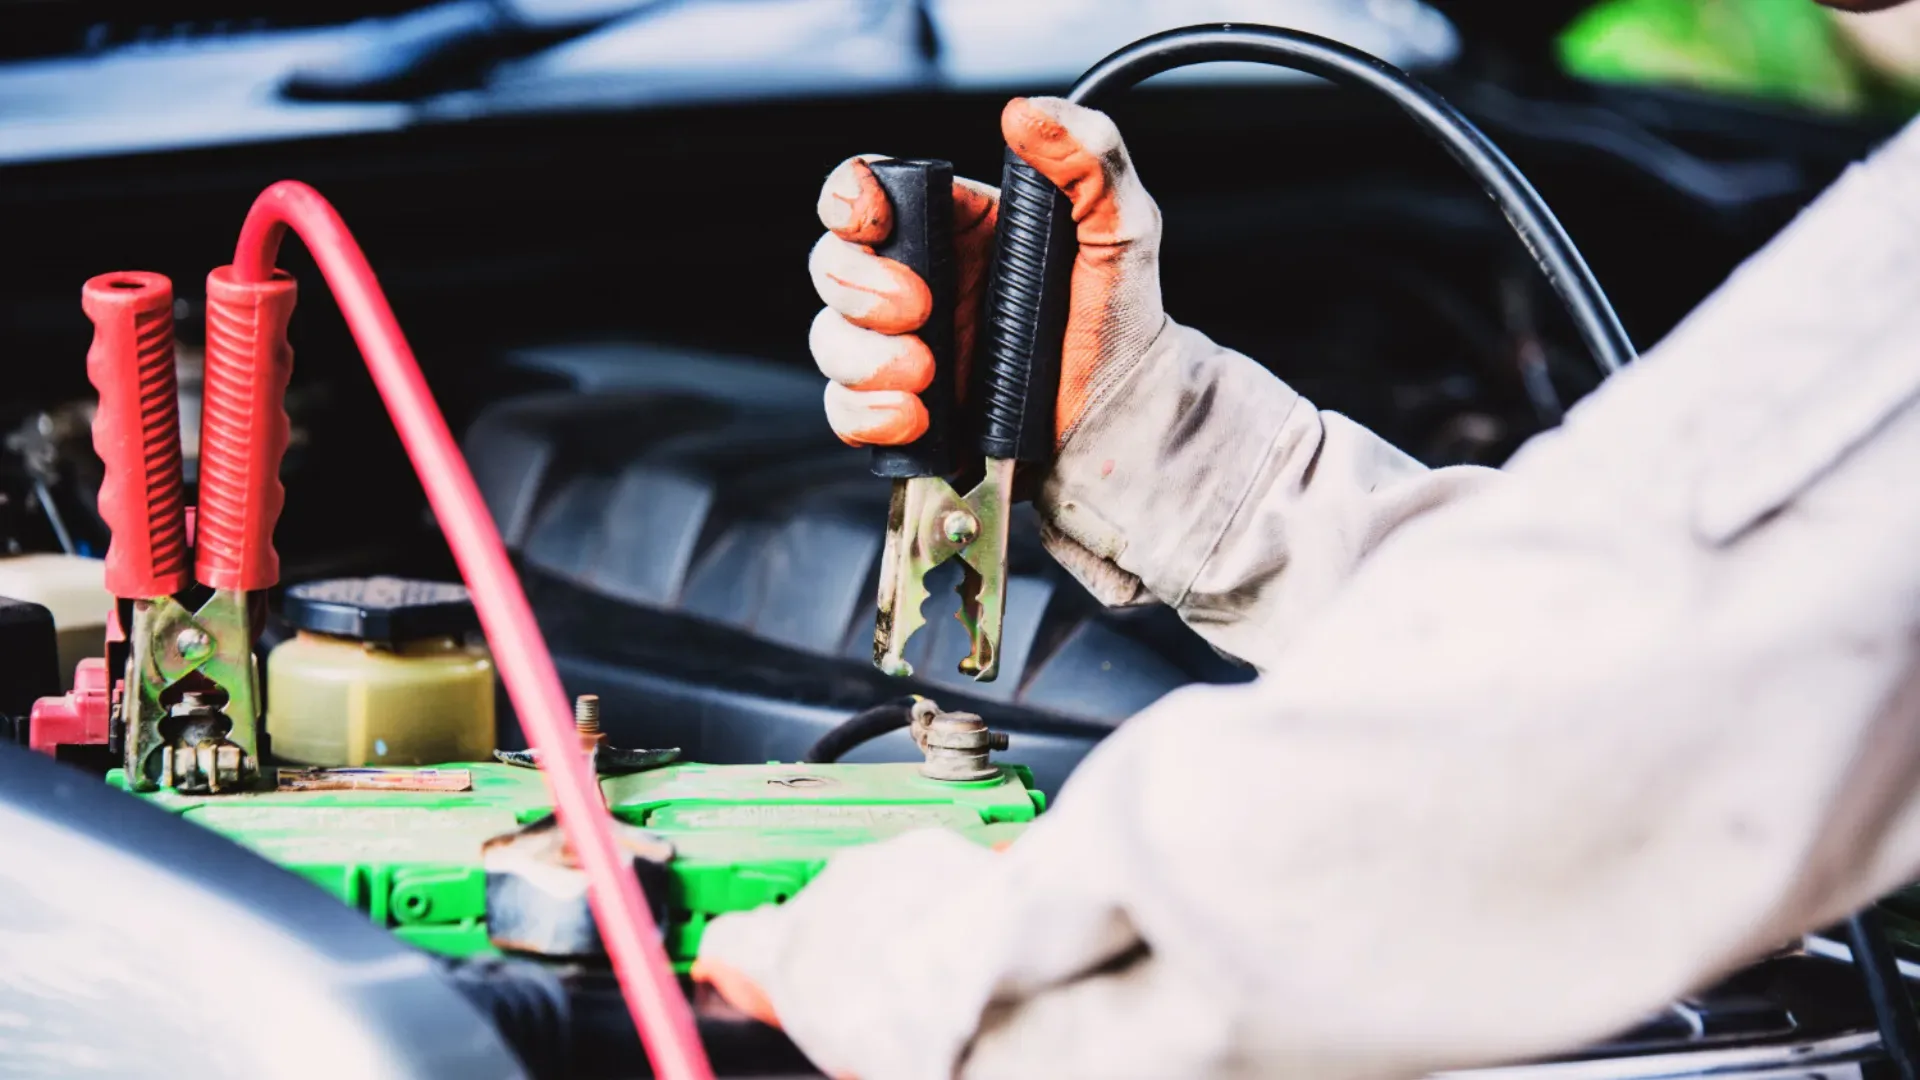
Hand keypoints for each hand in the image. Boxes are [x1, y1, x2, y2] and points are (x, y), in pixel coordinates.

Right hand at [810, 96, 1166, 449]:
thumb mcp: (1122, 231)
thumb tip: (1028, 114)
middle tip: (917, 310)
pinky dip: (868, 415)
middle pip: (831, 263)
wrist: (1122, 421)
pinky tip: (917, 418)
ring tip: (926, 375)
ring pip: (829, 339)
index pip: (866, 189)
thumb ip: (1088, 161)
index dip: (847, 197)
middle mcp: (919, 282)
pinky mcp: (900, 409)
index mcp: (955, 227)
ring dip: (863, 357)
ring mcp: (903, 347)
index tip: (869, 220)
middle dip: (857, 286)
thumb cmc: (1121, 326)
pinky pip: (845, 410)